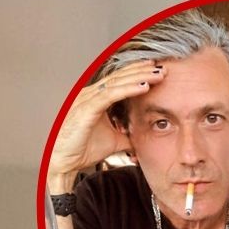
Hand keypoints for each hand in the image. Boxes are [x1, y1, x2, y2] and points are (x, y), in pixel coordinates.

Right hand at [47, 61, 165, 191]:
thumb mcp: (115, 140)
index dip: (137, 73)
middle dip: (142, 71)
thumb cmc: (83, 149)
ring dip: (139, 77)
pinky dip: (128, 89)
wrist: (66, 162)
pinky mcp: (86, 109)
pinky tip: (144, 86)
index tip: (156, 70)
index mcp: (96, 99)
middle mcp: (91, 94)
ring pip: (117, 83)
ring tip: (157, 74)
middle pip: (120, 77)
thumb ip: (129, 135)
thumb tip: (143, 138)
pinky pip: (110, 95)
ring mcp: (87, 99)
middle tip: (161, 67)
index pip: (120, 81)